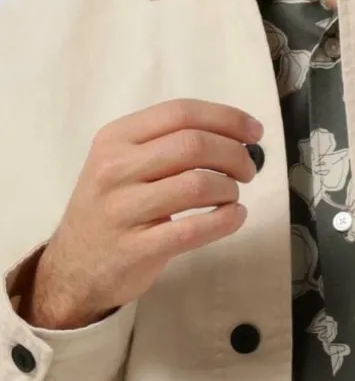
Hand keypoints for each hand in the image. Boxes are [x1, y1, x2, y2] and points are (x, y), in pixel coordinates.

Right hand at [23, 98, 262, 328]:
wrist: (75, 267)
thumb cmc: (111, 211)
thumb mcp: (120, 164)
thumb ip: (165, 145)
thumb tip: (232, 135)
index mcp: (115, 139)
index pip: (179, 113)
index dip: (226, 118)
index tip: (253, 131)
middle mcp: (116, 169)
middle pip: (193, 145)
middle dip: (234, 154)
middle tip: (247, 169)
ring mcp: (124, 210)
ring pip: (198, 185)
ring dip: (230, 189)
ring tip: (232, 196)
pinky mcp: (138, 248)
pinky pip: (194, 229)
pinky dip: (225, 220)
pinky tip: (234, 217)